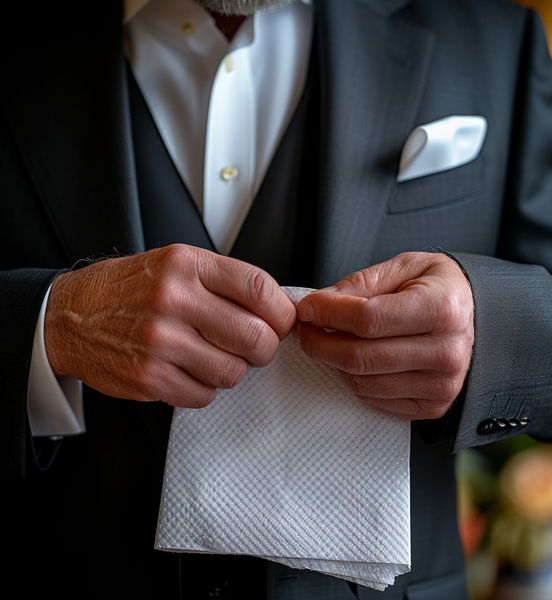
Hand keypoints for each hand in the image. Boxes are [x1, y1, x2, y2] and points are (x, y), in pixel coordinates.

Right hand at [45, 244, 295, 407]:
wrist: (70, 316)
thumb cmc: (130, 289)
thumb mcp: (176, 264)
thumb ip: (225, 282)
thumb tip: (276, 308)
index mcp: (187, 265)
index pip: (259, 288)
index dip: (282, 311)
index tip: (282, 321)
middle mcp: (174, 301)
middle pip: (256, 337)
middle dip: (265, 348)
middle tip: (255, 346)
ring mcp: (160, 342)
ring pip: (234, 372)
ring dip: (233, 369)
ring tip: (214, 356)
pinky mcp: (148, 377)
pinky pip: (204, 395)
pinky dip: (205, 388)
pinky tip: (190, 370)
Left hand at [295, 252, 473, 419]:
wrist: (474, 317)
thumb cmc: (438, 288)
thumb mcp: (404, 267)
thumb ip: (360, 283)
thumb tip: (316, 306)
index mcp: (441, 309)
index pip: (368, 319)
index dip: (327, 313)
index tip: (307, 307)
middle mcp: (447, 352)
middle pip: (361, 357)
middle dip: (319, 343)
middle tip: (307, 328)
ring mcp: (442, 386)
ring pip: (362, 383)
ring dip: (333, 362)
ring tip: (330, 340)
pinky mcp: (432, 406)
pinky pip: (374, 399)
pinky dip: (353, 379)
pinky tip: (354, 359)